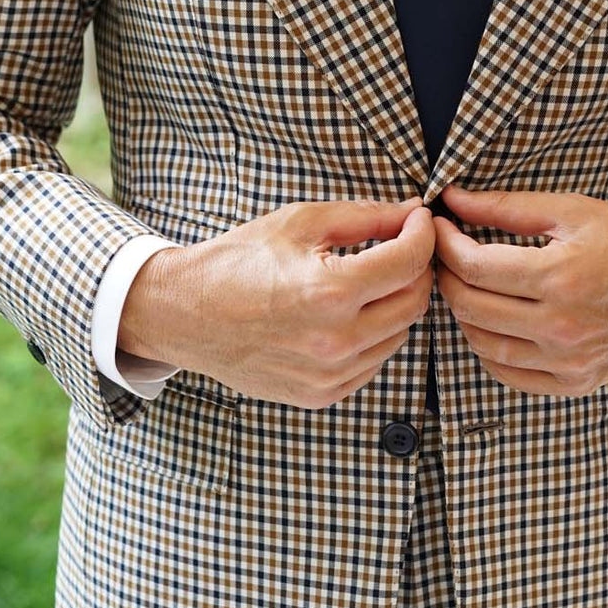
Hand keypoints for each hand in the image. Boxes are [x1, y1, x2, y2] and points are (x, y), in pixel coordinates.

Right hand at [118, 195, 435, 407]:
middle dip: (415, 268)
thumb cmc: (237, 262)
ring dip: (396, 303)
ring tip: (369, 280)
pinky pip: (374, 363)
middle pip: (414, 301)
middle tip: (400, 246)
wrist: (184, 314)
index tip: (418, 220)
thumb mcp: (300, 223)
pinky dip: (374, 336)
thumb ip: (364, 217)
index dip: (422, 233)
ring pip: (399, 334)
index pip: (410, 261)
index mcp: (330, 291)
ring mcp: (329, 374)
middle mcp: (335, 340)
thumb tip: (410, 213)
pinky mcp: (322, 395)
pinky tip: (349, 314)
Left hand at [431, 184, 607, 396]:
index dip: (445, 244)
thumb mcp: (574, 211)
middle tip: (445, 254)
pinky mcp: (574, 382)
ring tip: (467, 286)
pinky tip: (491, 323)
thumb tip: (453, 199)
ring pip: (481, 343)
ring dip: (463, 313)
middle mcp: (561, 325)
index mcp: (561, 277)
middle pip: (469, 305)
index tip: (440, 227)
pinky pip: (508, 373)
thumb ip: (507, 207)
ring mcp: (567, 360)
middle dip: (446, 275)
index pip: (473, 266)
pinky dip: (488, 349)